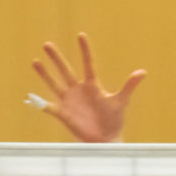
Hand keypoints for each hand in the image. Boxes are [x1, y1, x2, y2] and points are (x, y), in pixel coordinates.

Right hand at [31, 33, 145, 142]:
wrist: (106, 139)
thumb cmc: (114, 120)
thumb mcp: (121, 101)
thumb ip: (129, 86)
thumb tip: (142, 72)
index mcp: (92, 85)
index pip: (87, 64)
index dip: (85, 50)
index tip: (81, 35)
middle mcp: (79, 90)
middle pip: (65, 70)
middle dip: (56, 58)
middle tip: (47, 45)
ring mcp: (69, 101)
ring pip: (54, 84)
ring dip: (45, 74)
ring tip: (35, 61)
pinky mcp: (64, 114)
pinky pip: (50, 107)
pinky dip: (41, 104)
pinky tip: (32, 98)